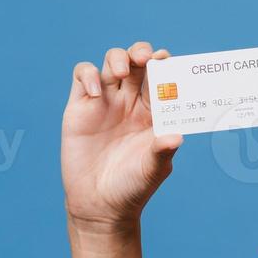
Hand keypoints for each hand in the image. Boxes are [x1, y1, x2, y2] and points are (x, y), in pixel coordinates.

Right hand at [61, 40, 181, 230]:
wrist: (99, 205)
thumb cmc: (132, 187)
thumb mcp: (152, 169)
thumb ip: (163, 151)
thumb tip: (177, 136)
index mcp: (154, 112)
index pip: (162, 78)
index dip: (166, 65)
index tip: (169, 61)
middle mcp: (131, 103)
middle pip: (138, 63)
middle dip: (143, 52)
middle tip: (147, 58)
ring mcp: (105, 102)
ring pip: (112, 63)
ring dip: (118, 58)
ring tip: (122, 73)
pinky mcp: (80, 107)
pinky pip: (83, 76)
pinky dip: (89, 75)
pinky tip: (96, 94)